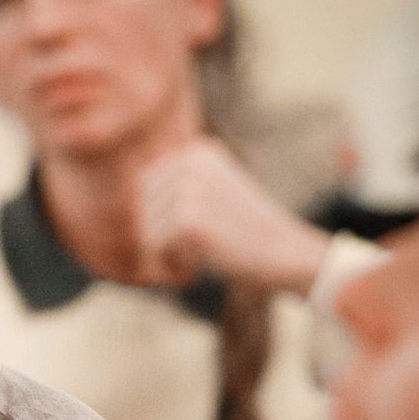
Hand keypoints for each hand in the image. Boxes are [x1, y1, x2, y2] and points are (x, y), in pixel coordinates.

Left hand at [134, 138, 331, 294]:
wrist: (286, 253)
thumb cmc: (246, 230)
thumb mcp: (213, 192)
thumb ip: (176, 186)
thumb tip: (133, 190)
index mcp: (198, 152)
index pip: (146, 187)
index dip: (161, 218)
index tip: (194, 231)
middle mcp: (192, 163)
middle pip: (142, 208)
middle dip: (160, 235)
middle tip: (196, 247)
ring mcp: (190, 190)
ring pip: (145, 229)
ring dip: (164, 252)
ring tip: (199, 255)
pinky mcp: (188, 221)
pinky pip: (152, 249)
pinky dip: (167, 265)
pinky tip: (193, 267)